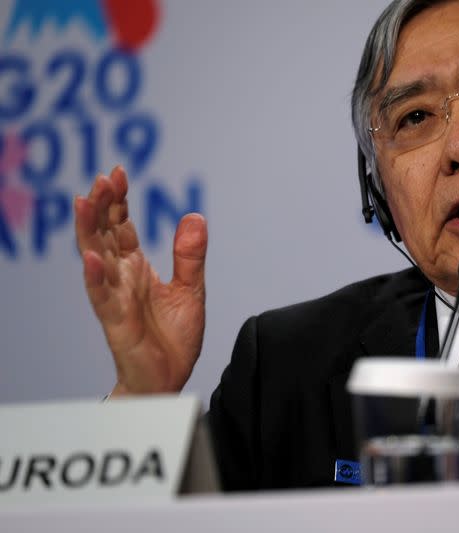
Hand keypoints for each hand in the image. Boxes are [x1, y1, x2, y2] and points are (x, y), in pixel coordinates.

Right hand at [75, 166, 207, 394]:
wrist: (170, 378)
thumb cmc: (173, 337)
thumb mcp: (191, 289)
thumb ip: (189, 255)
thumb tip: (195, 216)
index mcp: (136, 268)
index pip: (121, 226)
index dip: (118, 200)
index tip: (118, 172)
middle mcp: (120, 278)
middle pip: (105, 235)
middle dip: (102, 205)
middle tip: (104, 177)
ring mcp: (115, 298)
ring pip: (96, 259)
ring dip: (89, 231)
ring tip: (84, 202)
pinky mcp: (116, 322)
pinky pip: (102, 298)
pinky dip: (96, 278)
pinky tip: (93, 259)